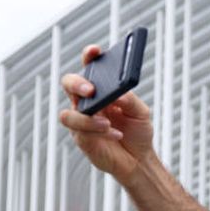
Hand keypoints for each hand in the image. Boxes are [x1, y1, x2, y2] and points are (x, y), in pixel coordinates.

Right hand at [59, 45, 153, 185]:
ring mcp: (81, 120)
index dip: (89, 56)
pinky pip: (81, 133)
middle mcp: (86, 102)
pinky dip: (98, 132)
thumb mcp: (141, 113)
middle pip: (69, 84)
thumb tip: (118, 93)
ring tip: (107, 123)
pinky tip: (115, 134)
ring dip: (88, 118)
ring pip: (68, 114)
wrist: (139, 159)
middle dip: (77, 84)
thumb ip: (130, 100)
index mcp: (100, 89)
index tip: (95, 51)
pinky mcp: (82, 139)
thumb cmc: (137, 131)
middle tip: (91, 90)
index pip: (90, 67)